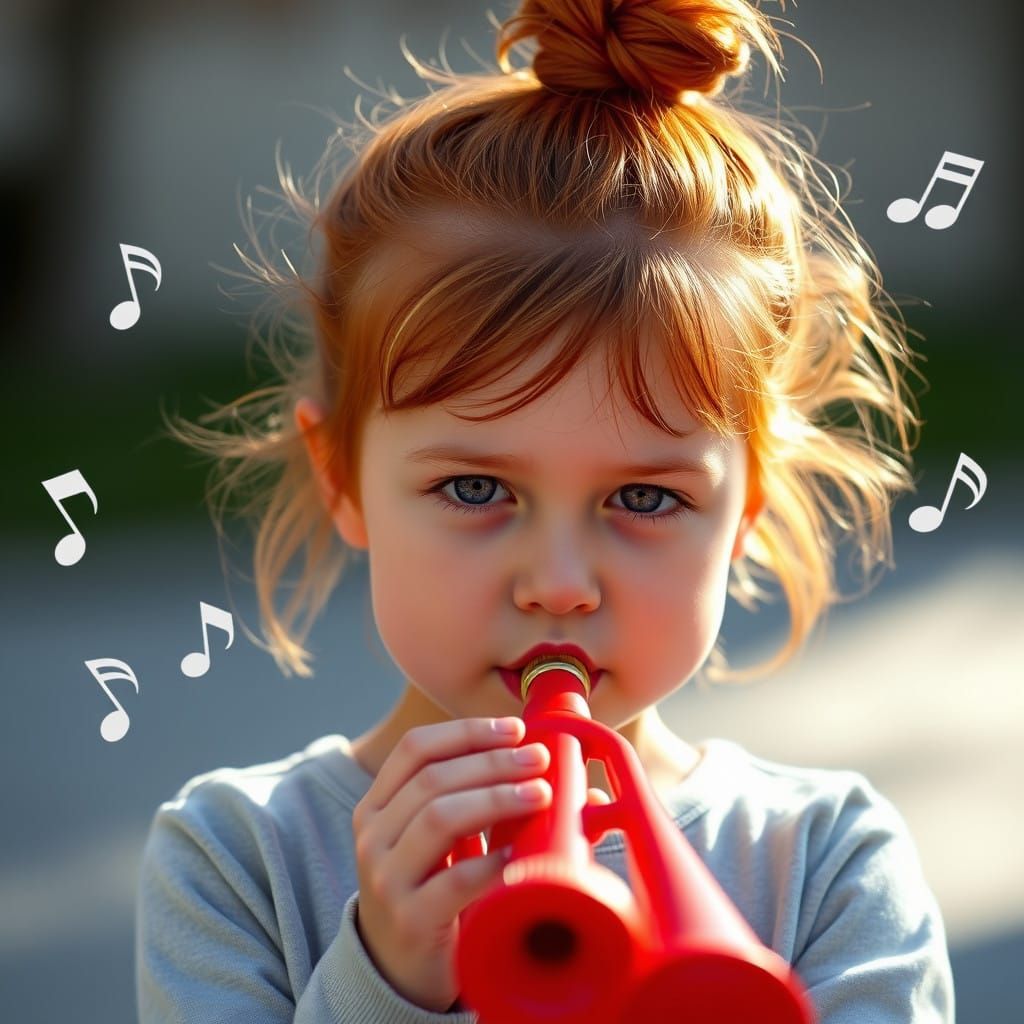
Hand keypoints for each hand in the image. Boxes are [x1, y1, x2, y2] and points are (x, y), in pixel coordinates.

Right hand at [350, 716, 553, 1011]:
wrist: (399, 967)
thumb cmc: (431, 888)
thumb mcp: (436, 838)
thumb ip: (477, 798)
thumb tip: (555, 771)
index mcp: (377, 804)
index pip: (416, 748)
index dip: (466, 732)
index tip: (514, 729)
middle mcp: (373, 835)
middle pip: (433, 778)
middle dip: (492, 762)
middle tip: (538, 759)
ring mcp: (386, 878)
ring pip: (440, 817)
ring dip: (496, 798)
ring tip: (539, 793)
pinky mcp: (410, 919)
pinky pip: (455, 880)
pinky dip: (492, 862)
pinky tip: (520, 853)